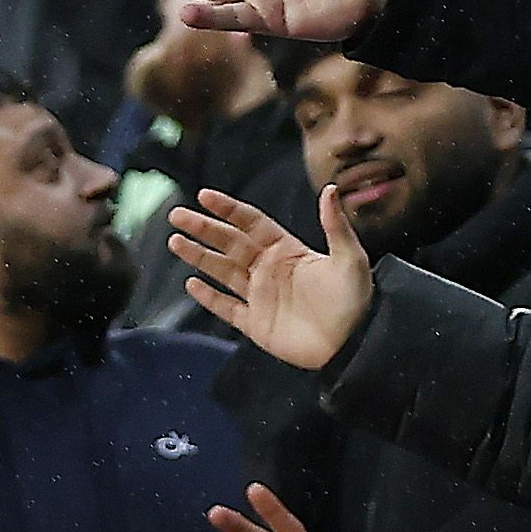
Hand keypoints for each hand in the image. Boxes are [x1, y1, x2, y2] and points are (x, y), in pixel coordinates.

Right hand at [167, 185, 377, 372]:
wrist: (355, 343)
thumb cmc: (356, 299)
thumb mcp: (350, 258)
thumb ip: (335, 225)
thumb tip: (330, 188)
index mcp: (288, 250)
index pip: (251, 223)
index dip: (228, 209)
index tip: (205, 196)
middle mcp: (270, 270)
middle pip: (229, 243)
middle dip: (203, 228)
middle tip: (176, 214)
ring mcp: (261, 297)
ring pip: (223, 272)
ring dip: (199, 257)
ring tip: (175, 241)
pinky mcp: (257, 325)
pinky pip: (227, 308)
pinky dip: (209, 298)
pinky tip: (192, 284)